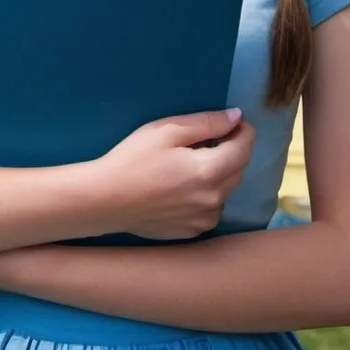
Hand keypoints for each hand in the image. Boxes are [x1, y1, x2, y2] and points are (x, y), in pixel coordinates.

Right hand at [95, 109, 254, 240]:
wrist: (104, 200)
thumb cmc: (133, 159)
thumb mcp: (167, 130)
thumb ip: (206, 122)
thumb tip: (236, 117)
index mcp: (209, 171)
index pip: (245, 148)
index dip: (243, 130)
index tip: (233, 121)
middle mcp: (214, 200)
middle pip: (238, 168)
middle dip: (231, 150)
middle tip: (206, 138)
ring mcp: (203, 219)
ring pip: (226, 190)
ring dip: (220, 173)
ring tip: (190, 163)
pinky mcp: (192, 231)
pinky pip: (211, 208)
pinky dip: (206, 194)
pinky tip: (182, 186)